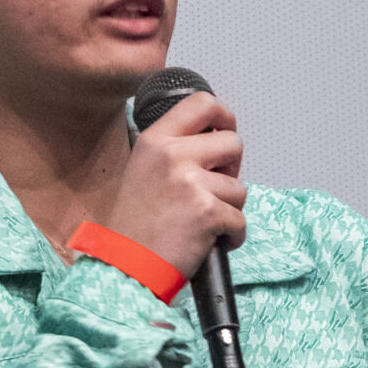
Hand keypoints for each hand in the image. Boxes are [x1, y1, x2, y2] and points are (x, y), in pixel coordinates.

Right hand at [109, 93, 245, 276]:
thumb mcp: (144, 169)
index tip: (225, 130)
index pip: (202, 103)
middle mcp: (172, 155)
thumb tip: (216, 138)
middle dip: (232, 168)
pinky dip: (231, 235)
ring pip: (240, 187)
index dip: (224, 116)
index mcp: (156, 140)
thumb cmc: (136, 226)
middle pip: (233, 142)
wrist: (128, 265)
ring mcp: (191, 182)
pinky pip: (240, 219)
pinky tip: (207, 241)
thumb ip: (175, 149)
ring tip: (200, 221)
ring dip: (228, 208)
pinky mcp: (208, 211)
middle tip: (212, 188)